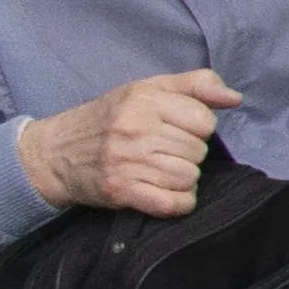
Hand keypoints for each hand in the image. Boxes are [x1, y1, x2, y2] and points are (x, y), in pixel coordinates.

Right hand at [21, 69, 240, 216]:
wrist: (54, 152)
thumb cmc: (107, 118)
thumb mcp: (147, 89)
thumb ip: (195, 85)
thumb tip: (234, 98)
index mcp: (144, 99)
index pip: (204, 121)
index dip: (197, 128)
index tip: (178, 130)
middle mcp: (135, 129)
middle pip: (197, 151)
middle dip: (188, 154)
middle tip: (164, 152)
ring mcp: (127, 162)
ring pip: (188, 177)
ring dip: (182, 179)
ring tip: (161, 170)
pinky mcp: (121, 191)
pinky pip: (172, 203)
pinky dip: (177, 203)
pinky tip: (166, 193)